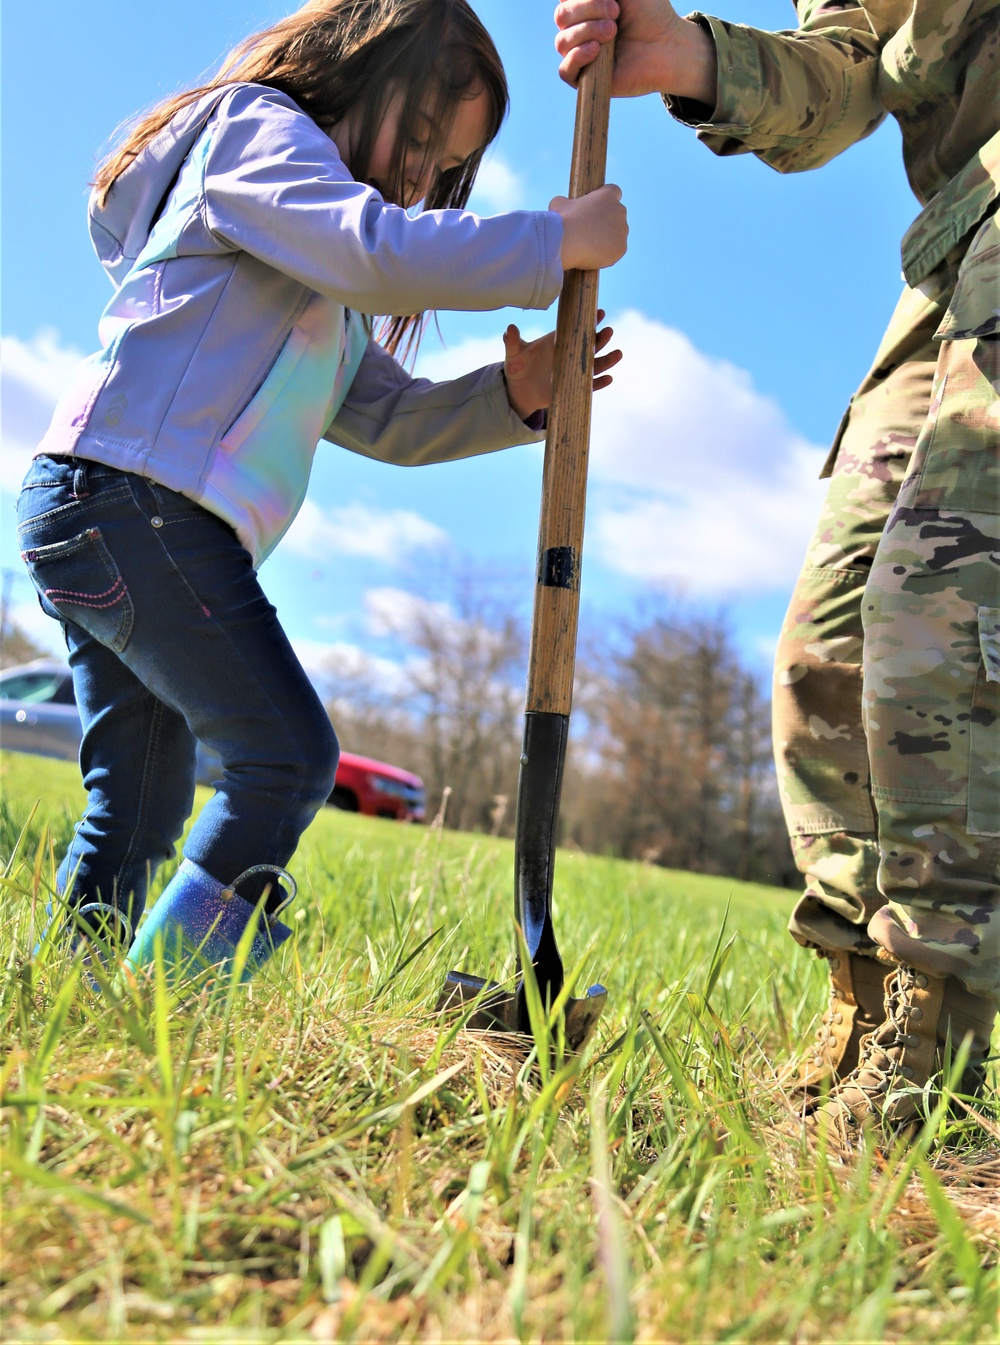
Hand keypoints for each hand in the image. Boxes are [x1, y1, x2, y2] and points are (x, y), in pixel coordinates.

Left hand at [503, 310, 622, 420]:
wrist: (518, 390)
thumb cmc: (517, 366)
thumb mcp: (514, 353)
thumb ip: (513, 341)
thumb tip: (510, 329)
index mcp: (559, 341)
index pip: (578, 328)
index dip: (590, 320)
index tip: (600, 312)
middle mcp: (570, 354)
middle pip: (591, 345)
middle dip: (601, 338)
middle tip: (608, 331)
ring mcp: (574, 371)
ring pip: (595, 365)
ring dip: (607, 360)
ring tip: (617, 354)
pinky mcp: (573, 388)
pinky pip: (590, 386)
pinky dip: (599, 383)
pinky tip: (608, 379)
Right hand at [551, 185, 628, 271]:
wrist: (567, 242)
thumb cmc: (562, 220)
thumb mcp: (559, 204)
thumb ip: (566, 203)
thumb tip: (564, 206)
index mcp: (607, 195)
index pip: (614, 192)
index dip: (605, 201)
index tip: (597, 208)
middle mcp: (620, 211)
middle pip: (617, 215)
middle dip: (607, 222)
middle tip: (590, 231)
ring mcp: (622, 231)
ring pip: (617, 235)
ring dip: (607, 239)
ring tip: (589, 246)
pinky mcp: (621, 248)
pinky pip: (615, 251)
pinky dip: (606, 254)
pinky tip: (593, 256)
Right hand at [554, 0, 717, 103]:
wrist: (667, 45)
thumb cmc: (650, 13)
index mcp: (586, 7)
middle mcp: (580, 30)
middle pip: (562, 16)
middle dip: (588, 10)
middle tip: (616, 14)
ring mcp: (581, 55)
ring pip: (562, 42)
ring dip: (586, 31)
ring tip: (612, 32)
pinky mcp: (586, 80)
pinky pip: (565, 71)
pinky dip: (576, 57)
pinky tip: (594, 50)